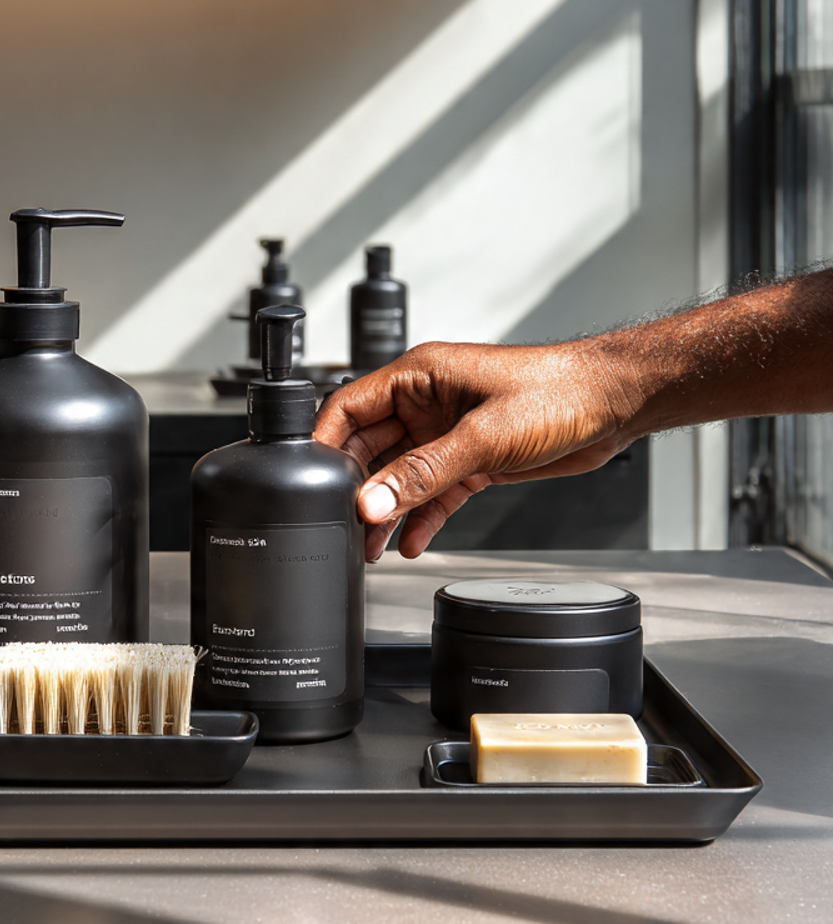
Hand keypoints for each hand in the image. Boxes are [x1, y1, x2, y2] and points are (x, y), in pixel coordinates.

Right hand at [314, 341, 639, 560]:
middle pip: (370, 448)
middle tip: (344, 525)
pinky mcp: (472, 459)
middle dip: (357, 488)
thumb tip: (374, 500)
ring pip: (400, 476)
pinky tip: (411, 543)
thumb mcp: (483, 437)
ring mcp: (447, 432)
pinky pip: (433, 492)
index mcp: (419, 377)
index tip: (309, 480)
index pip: (349, 407)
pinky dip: (422, 518)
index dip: (325, 443)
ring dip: (387, 510)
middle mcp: (427, 403)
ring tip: (371, 546)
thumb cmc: (559, 393)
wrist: (614, 405)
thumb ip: (423, 473)